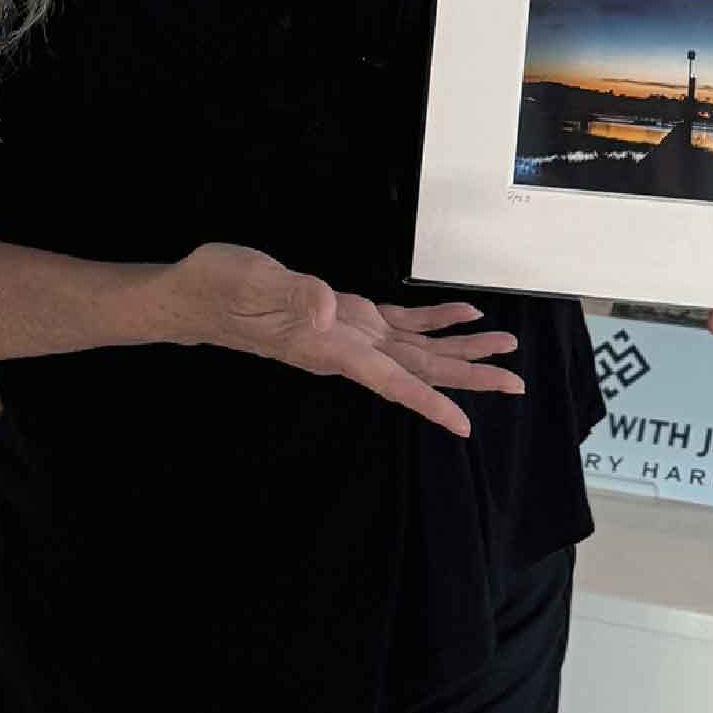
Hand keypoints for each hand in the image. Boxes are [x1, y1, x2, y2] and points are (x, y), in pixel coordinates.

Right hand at [163, 242, 522, 437]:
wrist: (196, 293)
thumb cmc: (220, 288)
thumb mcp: (254, 284)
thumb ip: (295, 299)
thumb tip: (330, 312)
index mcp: (330, 349)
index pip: (389, 382)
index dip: (428, 404)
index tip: (465, 428)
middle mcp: (348, 349)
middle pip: (419, 372)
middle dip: (468, 377)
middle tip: (516, 384)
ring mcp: (350, 334)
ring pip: (417, 349)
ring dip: (462, 348)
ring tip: (506, 349)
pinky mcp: (347, 314)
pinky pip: (401, 323)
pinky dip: (436, 319)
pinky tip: (466, 314)